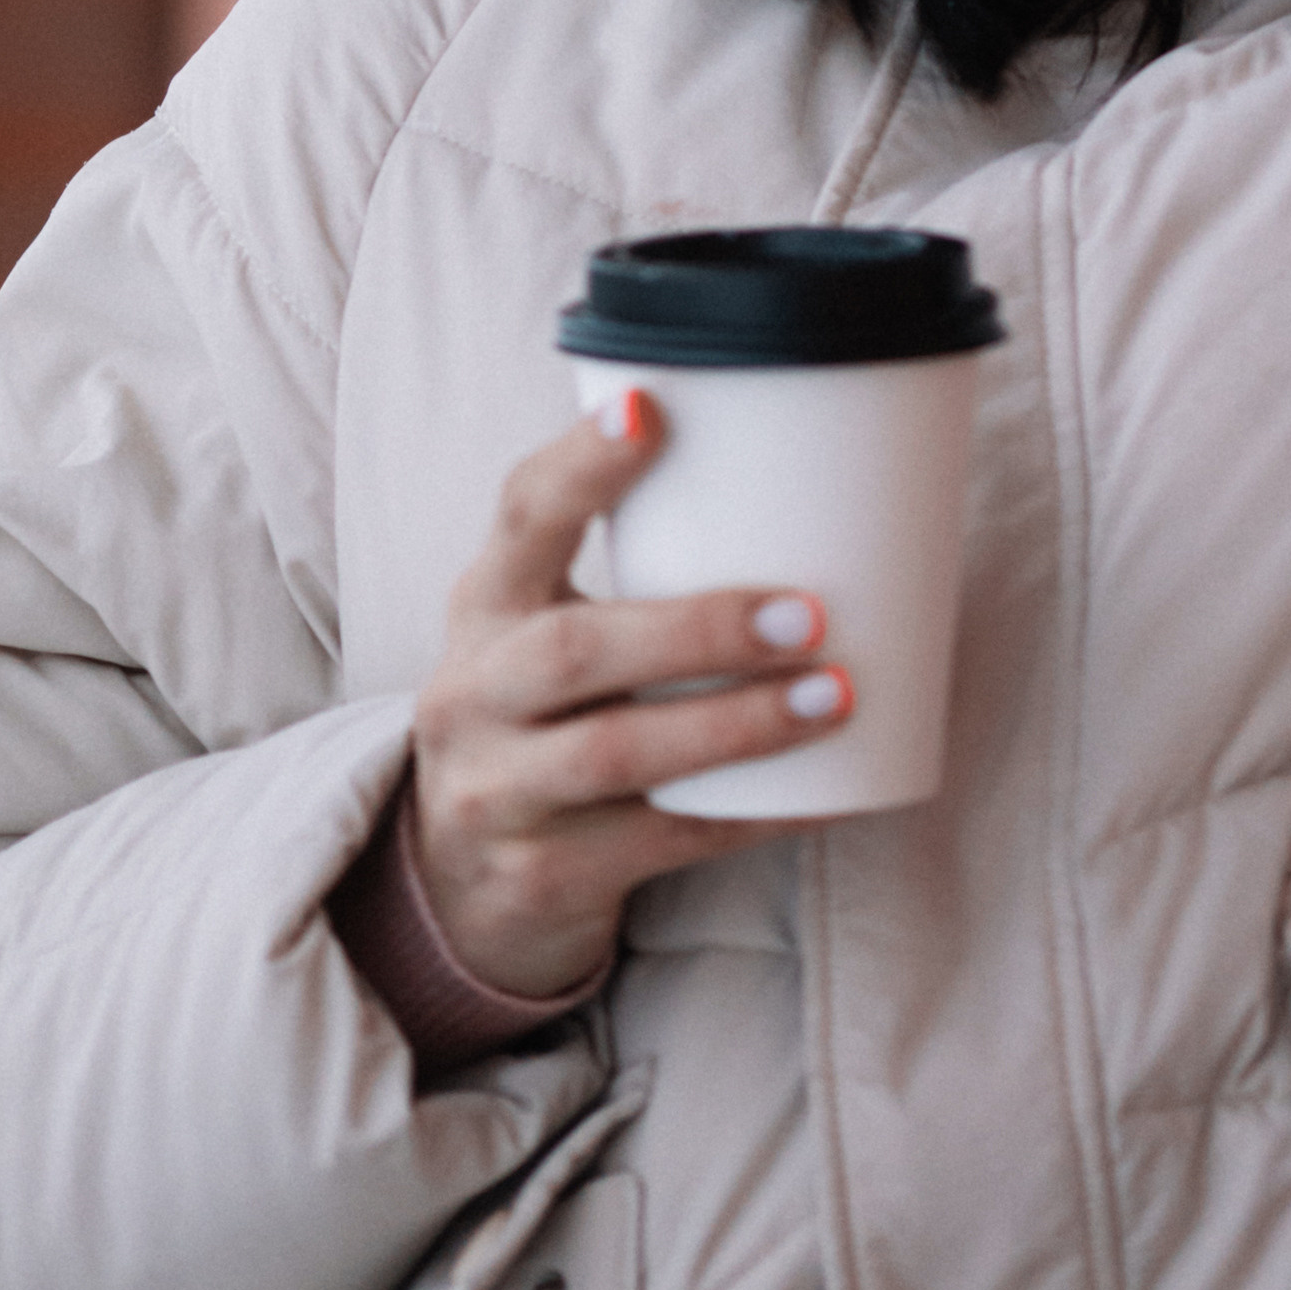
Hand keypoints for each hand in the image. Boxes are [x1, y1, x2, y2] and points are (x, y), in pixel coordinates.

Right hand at [409, 392, 850, 1000]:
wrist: (460, 881)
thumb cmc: (545, 714)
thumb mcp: (546, 628)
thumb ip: (640, 565)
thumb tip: (811, 475)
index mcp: (486, 604)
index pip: (520, 514)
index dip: (580, 462)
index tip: (650, 408)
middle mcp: (472, 694)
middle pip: (572, 651)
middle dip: (696, 630)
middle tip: (807, 612)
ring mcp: (495, 794)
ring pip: (613, 755)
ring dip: (732, 726)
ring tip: (830, 698)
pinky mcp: (538, 878)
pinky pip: (659, 844)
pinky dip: (750, 816)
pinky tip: (826, 795)